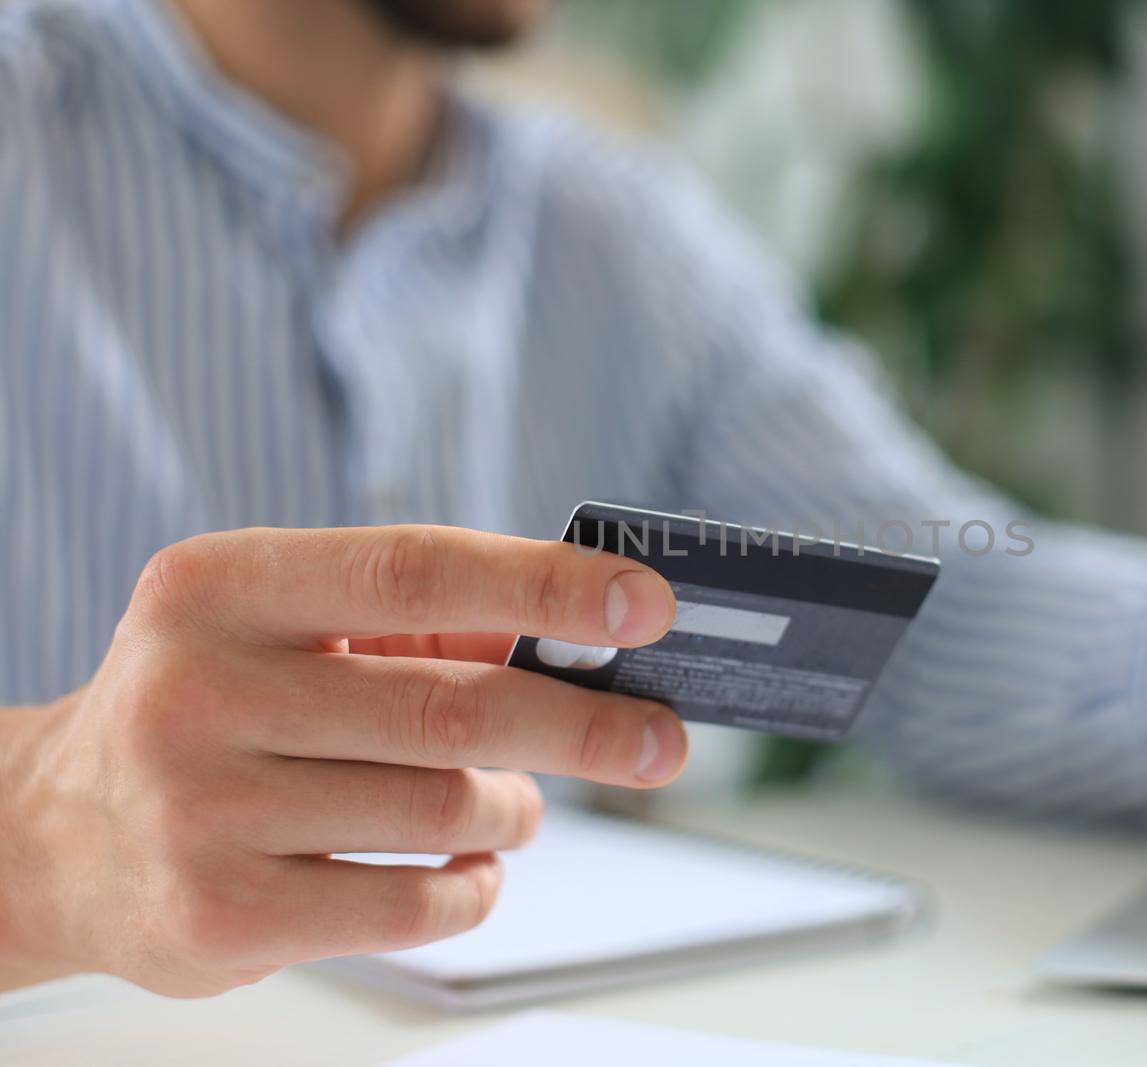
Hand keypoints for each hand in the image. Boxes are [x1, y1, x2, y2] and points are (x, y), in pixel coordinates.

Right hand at [0, 526, 683, 995]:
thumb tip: (583, 630)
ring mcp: (201, 810)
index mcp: (221, 587)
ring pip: (444, 807)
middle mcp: (198, 690)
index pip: (415, 569)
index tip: (645, 604)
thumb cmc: (214, 707)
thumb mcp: (283, 630)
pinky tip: (470, 867)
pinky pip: (414, 903)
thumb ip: (420, 621)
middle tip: (659, 740)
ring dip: (513, 808)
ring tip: (515, 803)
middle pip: (451, 705)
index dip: (544, 584)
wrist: (57, 835)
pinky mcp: (221, 916)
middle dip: (583, 725)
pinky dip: (473, 885)